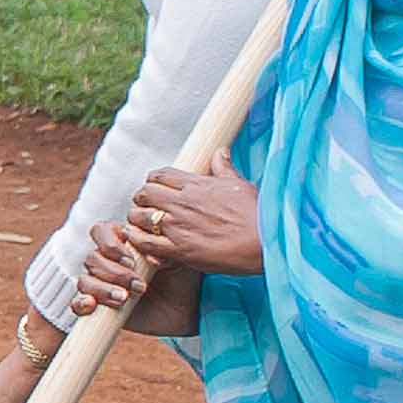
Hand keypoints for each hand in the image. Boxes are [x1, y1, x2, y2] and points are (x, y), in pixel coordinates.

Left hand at [113, 159, 263, 283]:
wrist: (265, 241)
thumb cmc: (257, 213)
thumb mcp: (239, 185)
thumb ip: (224, 168)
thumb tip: (220, 151)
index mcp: (196, 185)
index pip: (160, 176)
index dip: (152, 181)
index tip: (154, 188)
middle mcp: (182, 203)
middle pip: (145, 193)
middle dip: (141, 199)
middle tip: (145, 206)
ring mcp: (178, 226)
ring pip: (140, 216)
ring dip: (136, 219)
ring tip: (139, 224)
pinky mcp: (179, 250)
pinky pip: (146, 243)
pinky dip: (138, 241)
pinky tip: (138, 240)